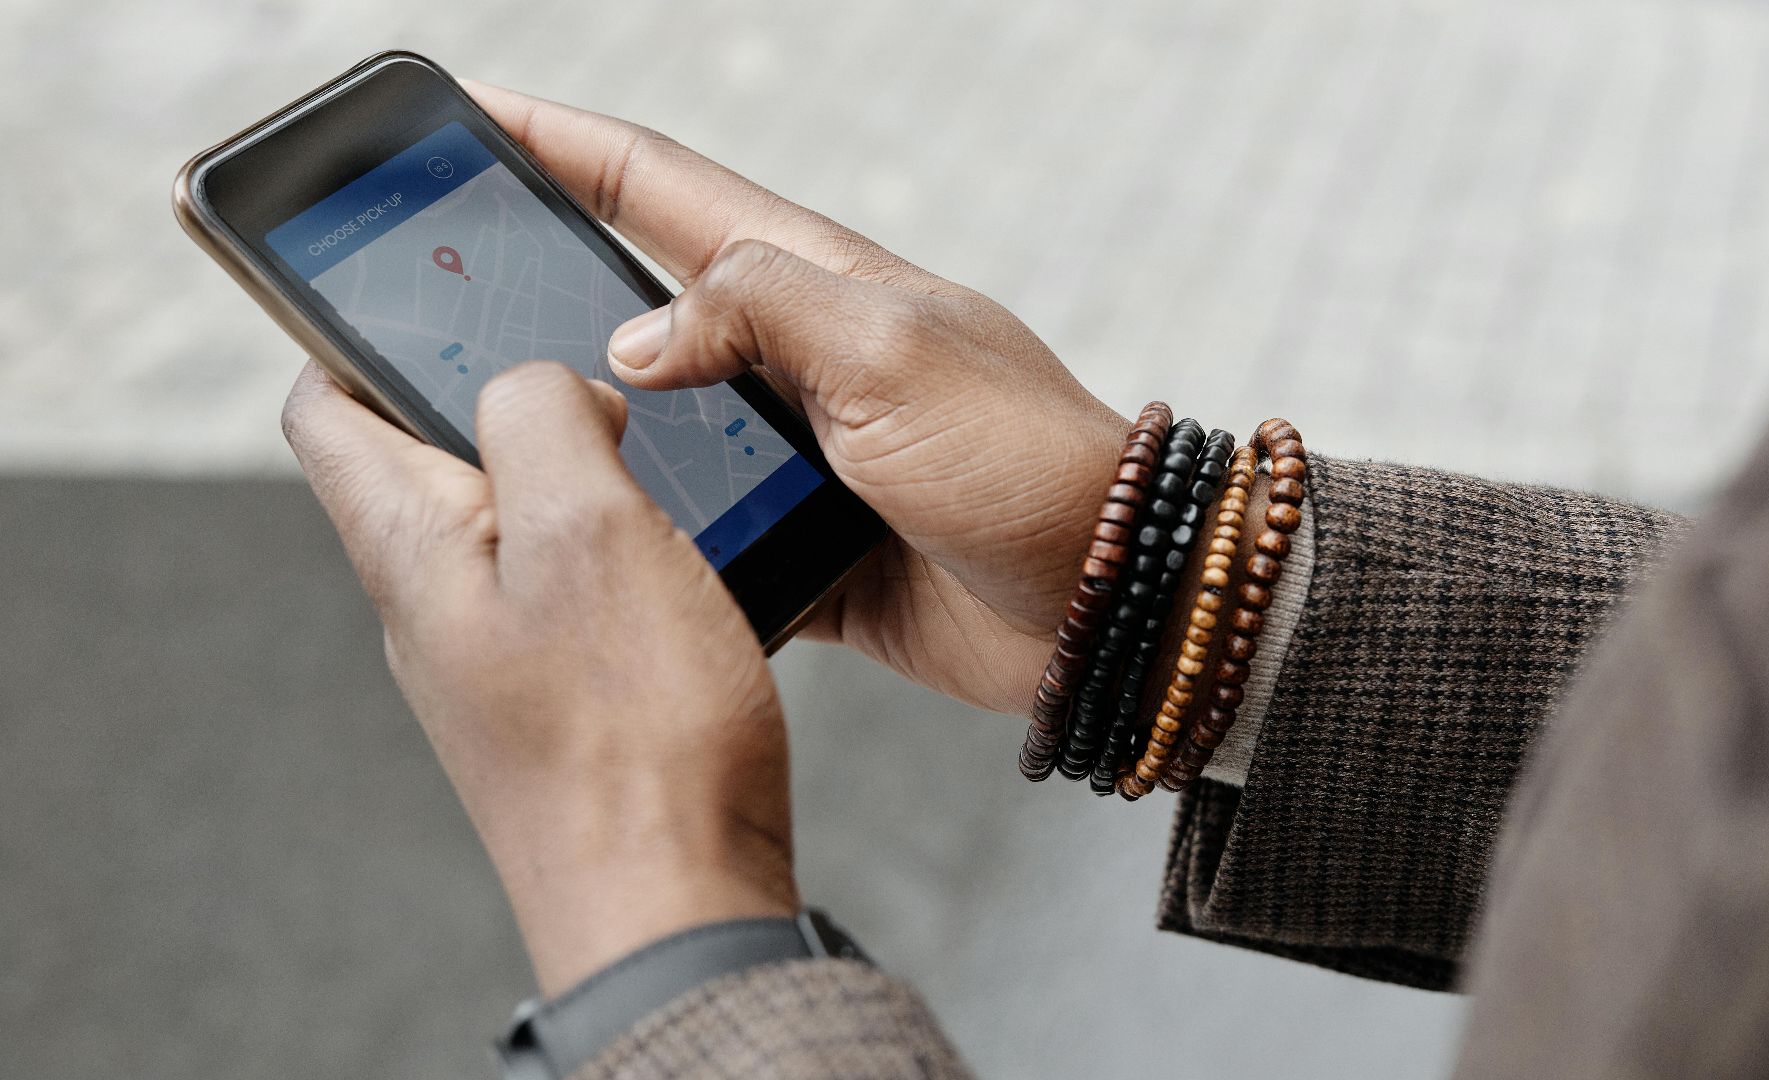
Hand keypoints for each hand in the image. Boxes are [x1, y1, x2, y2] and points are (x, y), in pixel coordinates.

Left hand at [280, 360, 796, 996]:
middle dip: (496, 392)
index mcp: (410, 546)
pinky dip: (615, 544)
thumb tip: (540, 382)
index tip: (439, 290)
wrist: (677, 902)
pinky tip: (683, 552)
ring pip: (507, 521)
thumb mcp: (587, 529)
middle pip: (422, 457)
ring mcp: (493, 658)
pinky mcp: (559, 699)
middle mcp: (432, 604)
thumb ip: (539, 417)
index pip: (322, 407)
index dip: (360, 330)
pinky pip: (568, 587)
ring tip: (653, 455)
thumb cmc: (632, 734)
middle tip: (590, 364)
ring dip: (572, 471)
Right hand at [471, 84, 1128, 714]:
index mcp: (816, 280)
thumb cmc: (1025, 460)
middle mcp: (798, 357)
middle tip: (434, 280)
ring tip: (476, 426)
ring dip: (579, 420)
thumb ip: (756, 313)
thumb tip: (635, 336)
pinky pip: (699, 526)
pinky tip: (583, 543)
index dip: (560, 142)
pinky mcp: (803, 542)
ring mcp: (799, 451)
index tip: (468, 108)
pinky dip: (645, 530)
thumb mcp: (889, 352)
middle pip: (639, 298)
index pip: (658, 186)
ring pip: (656, 423)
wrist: (1106, 602)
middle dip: (538, 280)